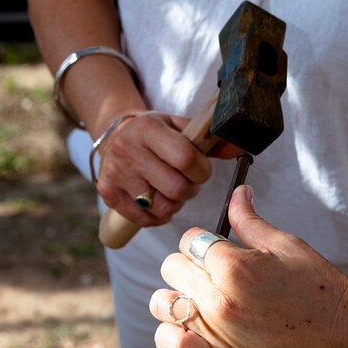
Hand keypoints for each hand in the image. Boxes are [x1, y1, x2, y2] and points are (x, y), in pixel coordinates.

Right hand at [95, 111, 212, 226]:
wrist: (117, 135)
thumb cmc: (158, 133)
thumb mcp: (181, 127)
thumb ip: (210, 139)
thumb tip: (239, 148)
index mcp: (147, 129)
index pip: (185, 158)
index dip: (202, 170)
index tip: (201, 169)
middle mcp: (127, 150)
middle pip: (176, 188)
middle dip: (190, 189)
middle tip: (187, 181)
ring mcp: (115, 174)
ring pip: (162, 208)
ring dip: (175, 203)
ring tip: (170, 189)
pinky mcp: (108, 194)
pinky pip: (145, 220)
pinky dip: (158, 216)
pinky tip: (157, 200)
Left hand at [150, 185, 347, 347]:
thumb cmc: (322, 290)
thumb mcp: (287, 245)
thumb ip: (249, 220)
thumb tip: (238, 193)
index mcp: (234, 267)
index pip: (190, 239)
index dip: (204, 240)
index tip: (219, 249)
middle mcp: (219, 301)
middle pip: (173, 267)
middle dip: (191, 264)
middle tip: (216, 274)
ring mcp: (217, 336)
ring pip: (163, 303)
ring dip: (176, 296)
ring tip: (201, 299)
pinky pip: (171, 344)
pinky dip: (172, 333)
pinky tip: (191, 327)